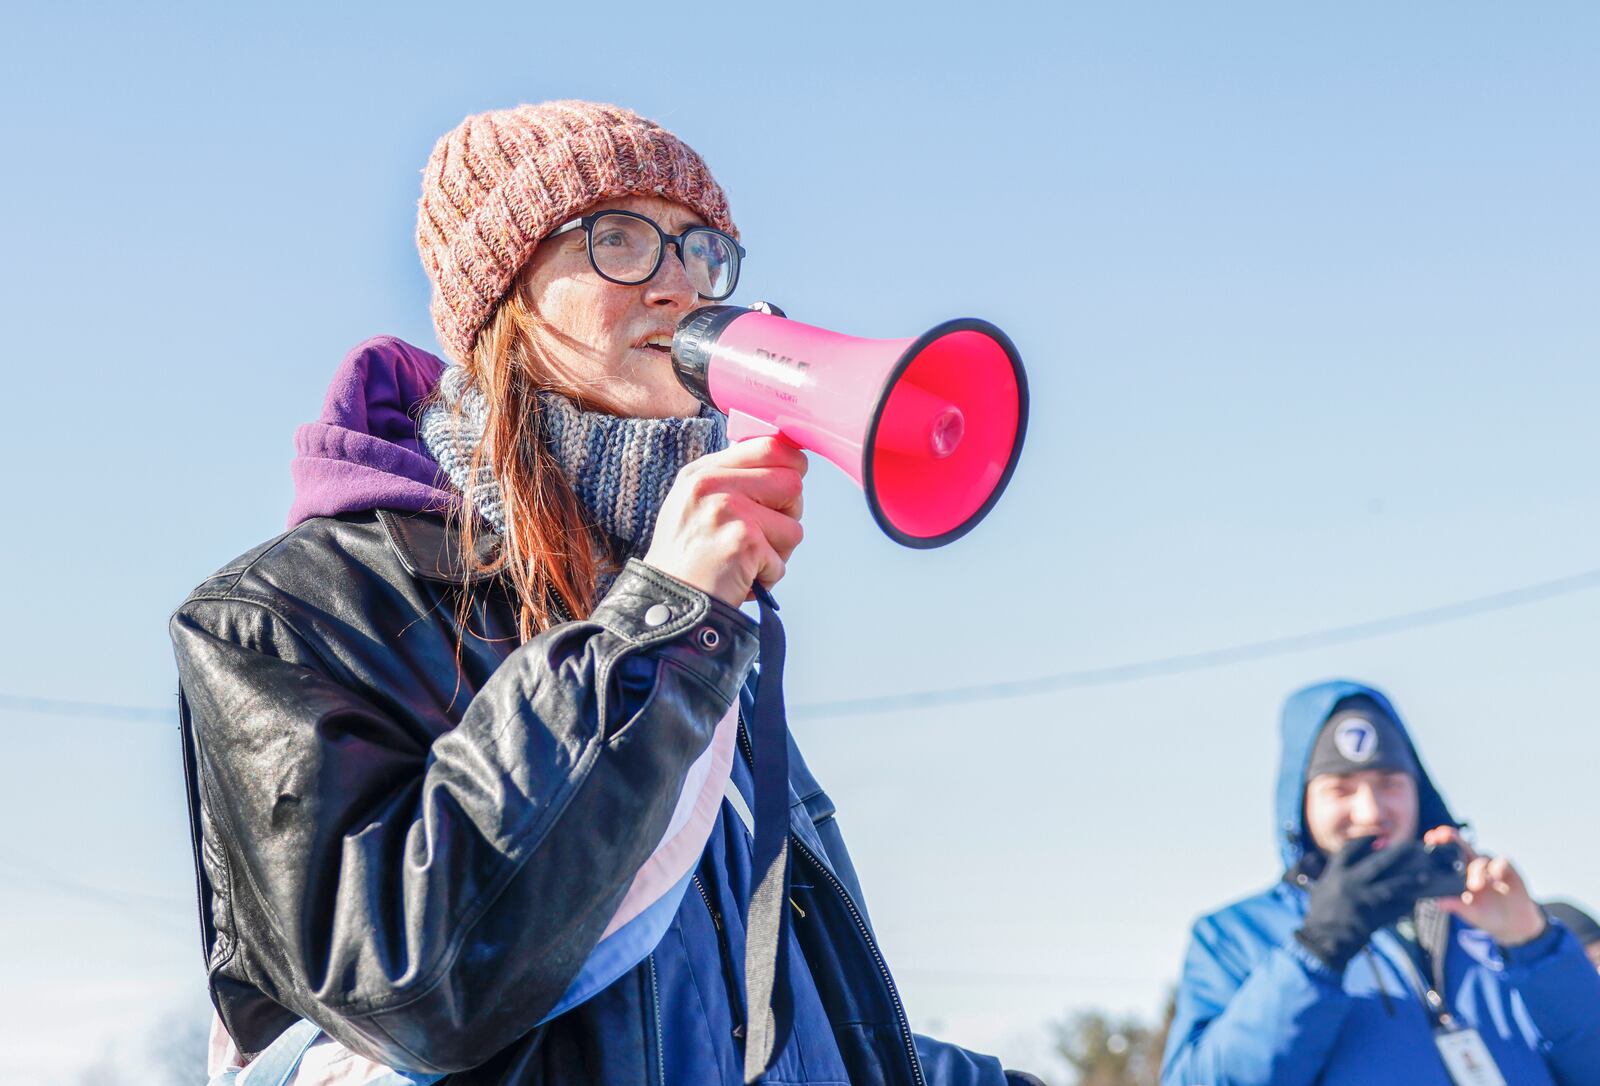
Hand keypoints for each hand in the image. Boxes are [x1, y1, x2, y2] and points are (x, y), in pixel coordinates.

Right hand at [643, 436, 806, 606]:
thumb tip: (785, 460)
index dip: (791, 466)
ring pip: (793, 525)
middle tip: (761, 537)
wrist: (665, 604)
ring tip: (744, 562)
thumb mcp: (694, 506)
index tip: (785, 490)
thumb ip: (732, 480)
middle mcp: (712, 485)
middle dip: (788, 515)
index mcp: (702, 472)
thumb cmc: (686, 561)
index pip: (769, 446)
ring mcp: (729, 511)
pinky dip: (766, 577)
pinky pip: (781, 560)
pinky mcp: (744, 542)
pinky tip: (740, 579)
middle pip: (792, 482)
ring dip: (777, 552)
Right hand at [1295, 836, 1437, 971]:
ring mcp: (1363, 900)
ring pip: (1392, 886)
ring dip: (1409, 881)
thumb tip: (1340, 862)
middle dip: (1396, 853)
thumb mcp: (1320, 889)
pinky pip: (1396, 909)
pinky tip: (1416, 902)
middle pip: (1377, 863)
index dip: (1365, 840)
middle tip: (1410, 846)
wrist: (1322, 941)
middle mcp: (1350, 883)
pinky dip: (1406, 905)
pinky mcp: (1373, 917)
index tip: (1380, 837)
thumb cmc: (1319, 914)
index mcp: (1335, 874)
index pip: (1351, 849)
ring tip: (1425, 876)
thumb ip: (1330, 874)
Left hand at [1423, 826, 1546, 946]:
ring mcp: (1490, 867)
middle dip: (1452, 838)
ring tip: (1475, 887)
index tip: (1429, 838)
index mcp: (1459, 874)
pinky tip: (1495, 878)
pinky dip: (1497, 867)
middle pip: (1461, 846)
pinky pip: (1502, 861)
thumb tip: (1438, 903)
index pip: (1447, 855)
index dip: (1439, 844)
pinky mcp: (1508, 870)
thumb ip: (1456, 906)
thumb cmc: (1486, 916)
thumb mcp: (1470, 913)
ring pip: (1480, 858)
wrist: (1514, 923)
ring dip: (1477, 869)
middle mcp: (1473, 866)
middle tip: (1443, 836)